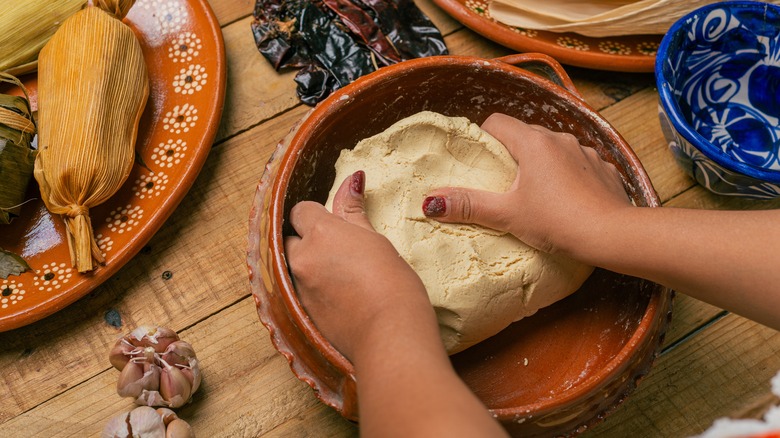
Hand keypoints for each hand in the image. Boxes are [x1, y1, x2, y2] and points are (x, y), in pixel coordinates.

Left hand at [284, 171, 432, 360]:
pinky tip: (336, 295)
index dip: (316, 215)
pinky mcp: (301, 313)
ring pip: (292, 266)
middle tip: (336, 250)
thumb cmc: (393, 284)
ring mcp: (298, 288)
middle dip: (306, 241)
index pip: (301, 210)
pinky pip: (297, 291)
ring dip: (307, 265)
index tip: (335, 225)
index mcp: (320, 233)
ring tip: (338, 275)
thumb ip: (354, 211)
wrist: (389, 335)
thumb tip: (352, 179)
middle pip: (289, 238)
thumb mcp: (376, 240)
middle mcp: (302, 258)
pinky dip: (311, 288)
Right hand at [422, 113, 631, 257]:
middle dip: (512, 153)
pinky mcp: (604, 168)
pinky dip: (569, 175)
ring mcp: (586, 152)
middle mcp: (560, 138)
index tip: (479, 160)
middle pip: (525, 135)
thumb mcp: (507, 215)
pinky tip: (568, 199)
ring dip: (542, 164)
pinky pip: (579, 164)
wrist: (612, 235)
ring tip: (536, 193)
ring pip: (554, 149)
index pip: (498, 122)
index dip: (484, 137)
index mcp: (533, 142)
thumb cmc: (556, 222)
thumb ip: (468, 205)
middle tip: (502, 182)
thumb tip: (431, 202)